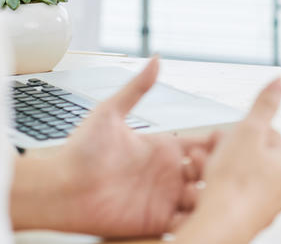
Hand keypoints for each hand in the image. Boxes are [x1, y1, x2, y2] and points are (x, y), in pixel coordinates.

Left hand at [11, 57, 216, 235]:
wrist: (60, 189)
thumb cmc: (79, 152)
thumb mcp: (110, 112)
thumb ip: (137, 87)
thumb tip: (156, 59)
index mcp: (163, 148)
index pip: (204, 144)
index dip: (217, 143)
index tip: (220, 140)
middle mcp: (167, 173)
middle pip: (210, 171)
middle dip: (217, 169)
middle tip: (207, 166)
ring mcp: (164, 198)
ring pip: (203, 197)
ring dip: (209, 194)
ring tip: (201, 188)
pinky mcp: (156, 221)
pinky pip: (186, 223)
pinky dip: (197, 219)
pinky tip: (197, 211)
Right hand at [175, 78, 280, 243]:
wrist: (219, 225)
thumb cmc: (235, 183)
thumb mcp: (248, 130)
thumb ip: (264, 104)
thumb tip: (279, 81)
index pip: (268, 136)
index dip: (244, 131)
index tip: (228, 134)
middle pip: (252, 158)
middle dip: (228, 151)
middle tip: (212, 151)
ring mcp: (264, 207)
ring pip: (239, 178)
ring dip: (219, 170)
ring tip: (203, 169)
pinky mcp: (246, 221)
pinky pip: (230, 198)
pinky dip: (216, 191)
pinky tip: (203, 190)